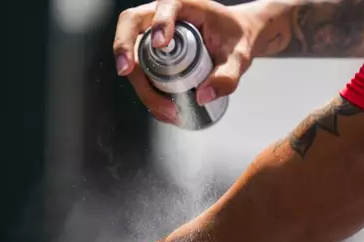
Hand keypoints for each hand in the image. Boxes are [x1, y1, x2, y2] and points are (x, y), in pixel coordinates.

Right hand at [113, 0, 258, 123]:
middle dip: (124, 46)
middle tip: (126, 71)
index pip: (166, 6)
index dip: (159, 22)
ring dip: (139, 81)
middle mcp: (163, 14)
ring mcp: (153, 33)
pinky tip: (162, 109)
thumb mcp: (239, 58)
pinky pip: (139, 68)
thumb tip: (202, 97)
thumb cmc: (236, 40)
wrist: (235, 39)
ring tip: (165, 109)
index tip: (161, 43)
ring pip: (132, 50)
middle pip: (131, 23)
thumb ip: (227, 77)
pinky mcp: (151, 52)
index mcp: (187, 5)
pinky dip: (145, 90)